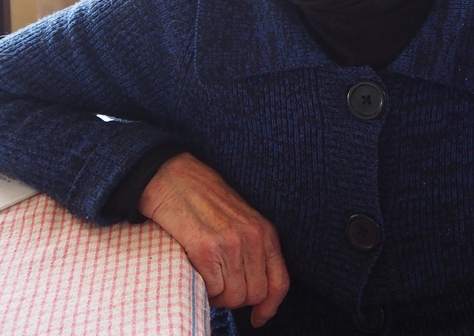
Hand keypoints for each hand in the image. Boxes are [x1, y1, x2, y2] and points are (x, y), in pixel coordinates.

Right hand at [139, 152, 289, 327]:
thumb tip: (252, 290)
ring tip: (206, 275)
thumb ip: (251, 248)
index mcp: (264, 230)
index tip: (259, 317)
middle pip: (255, 294)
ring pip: (234, 297)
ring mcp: (230, 243)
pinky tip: (196, 270)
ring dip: (217, 294)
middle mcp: (252, 237)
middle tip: (219, 283)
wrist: (173, 176)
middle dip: (236, 297)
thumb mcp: (239, 219)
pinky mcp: (206, 249)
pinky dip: (203, 288)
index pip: (280, 281)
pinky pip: (212, 290)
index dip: (270, 306)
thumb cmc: (203, 198)